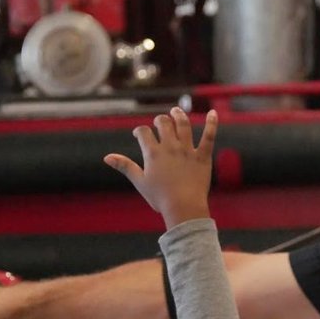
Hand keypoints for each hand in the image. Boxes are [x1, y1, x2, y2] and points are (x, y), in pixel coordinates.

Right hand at [105, 107, 216, 229]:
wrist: (183, 207)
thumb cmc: (160, 198)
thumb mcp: (139, 181)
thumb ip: (124, 166)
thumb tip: (107, 157)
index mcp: (153, 153)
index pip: (144, 133)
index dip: (140, 131)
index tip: (139, 134)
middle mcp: (170, 147)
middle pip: (163, 123)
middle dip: (159, 120)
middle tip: (159, 122)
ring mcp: (188, 150)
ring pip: (184, 125)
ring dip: (179, 115)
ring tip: (176, 111)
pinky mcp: (203, 156)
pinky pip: (209, 136)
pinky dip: (212, 123)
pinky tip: (213, 113)